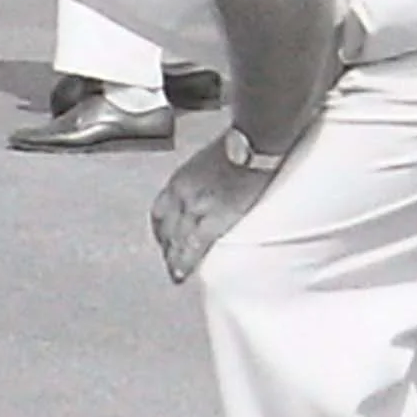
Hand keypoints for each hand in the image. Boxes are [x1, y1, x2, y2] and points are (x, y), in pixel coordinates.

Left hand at [151, 129, 271, 285]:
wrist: (255, 142)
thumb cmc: (241, 145)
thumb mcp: (211, 158)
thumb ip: (204, 176)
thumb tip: (212, 187)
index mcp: (181, 178)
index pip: (161, 209)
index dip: (160, 227)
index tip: (163, 237)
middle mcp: (181, 193)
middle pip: (166, 227)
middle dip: (165, 245)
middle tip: (168, 260)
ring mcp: (195, 207)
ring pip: (176, 239)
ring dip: (173, 258)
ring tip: (175, 274)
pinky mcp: (213, 219)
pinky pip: (193, 246)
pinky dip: (185, 262)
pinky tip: (181, 274)